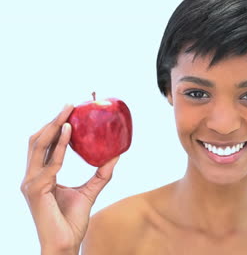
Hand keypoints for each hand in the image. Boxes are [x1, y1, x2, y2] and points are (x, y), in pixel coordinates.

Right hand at [21, 104, 118, 253]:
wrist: (65, 244)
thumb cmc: (72, 221)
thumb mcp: (90, 191)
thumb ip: (101, 174)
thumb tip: (116, 156)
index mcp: (42, 174)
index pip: (46, 144)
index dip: (56, 125)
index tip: (72, 109)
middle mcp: (32, 176)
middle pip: (39, 140)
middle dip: (54, 120)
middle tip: (71, 104)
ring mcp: (31, 183)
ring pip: (39, 147)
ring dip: (55, 127)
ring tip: (69, 113)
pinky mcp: (35, 191)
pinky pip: (49, 164)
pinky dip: (60, 148)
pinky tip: (70, 134)